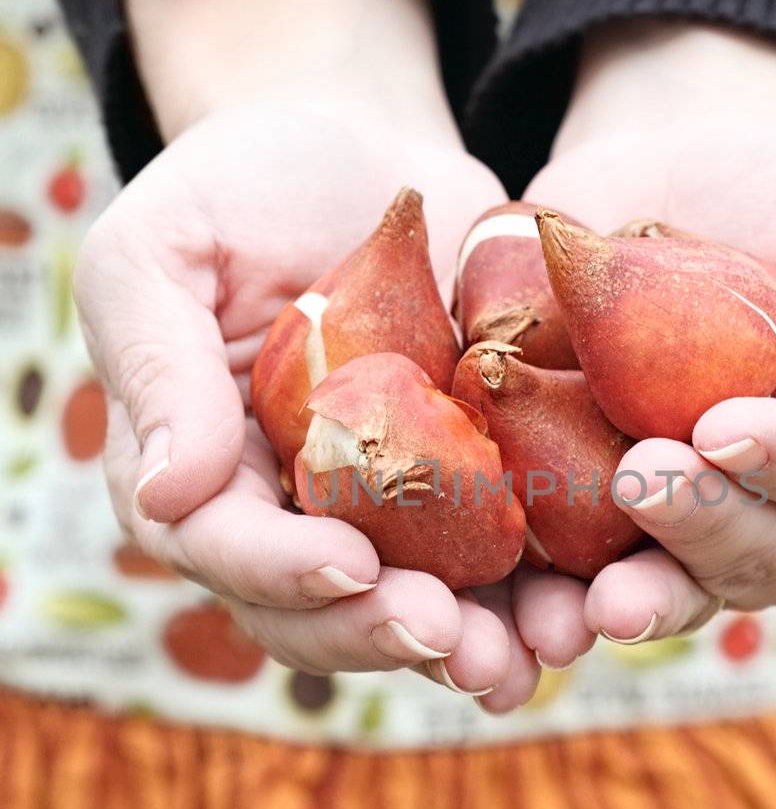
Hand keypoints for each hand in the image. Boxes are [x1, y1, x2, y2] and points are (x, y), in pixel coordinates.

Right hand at [73, 0, 535, 695]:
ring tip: (528, 652)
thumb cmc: (242, 185)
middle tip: (448, 635)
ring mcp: (375, 515)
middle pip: (314, 610)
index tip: (351, 566)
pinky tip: (583, 610)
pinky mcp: (463, 492)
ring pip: (407, 611)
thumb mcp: (165, 248)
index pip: (219, 546)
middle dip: (379, 632)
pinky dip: (534, 598)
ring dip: (468, 647)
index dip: (280, 570)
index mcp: (196, 470)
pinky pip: (495, 567)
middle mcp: (282, 515)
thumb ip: (158, 362)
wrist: (365, 155)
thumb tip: (164, 493)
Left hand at [511, 21, 775, 662]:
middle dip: (705, 528)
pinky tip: (527, 612)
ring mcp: (695, 535)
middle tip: (642, 475)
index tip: (727, 425)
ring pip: (681, 594)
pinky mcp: (603, 526)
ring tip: (587, 602)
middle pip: (770, 562)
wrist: (672, 176)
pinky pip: (581, 586)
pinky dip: (554, 605)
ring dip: (638, 601)